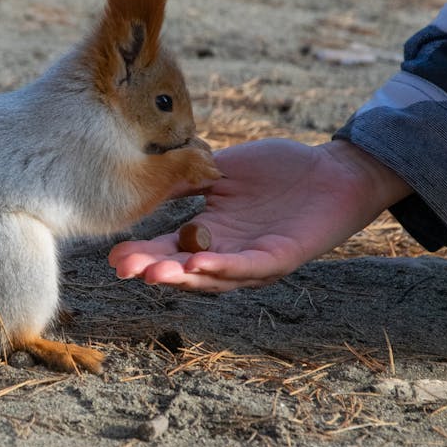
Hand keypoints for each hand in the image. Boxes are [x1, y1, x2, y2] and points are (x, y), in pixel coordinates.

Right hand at [108, 138, 412, 291]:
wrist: (333, 169)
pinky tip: (197, 264)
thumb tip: (144, 177)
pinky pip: (248, 267)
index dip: (142, 254)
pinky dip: (222, 268)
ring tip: (153, 273)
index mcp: (210, 231)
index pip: (169, 248)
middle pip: (184, 269)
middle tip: (125, 269)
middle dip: (154, 270)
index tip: (113, 256)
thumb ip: (187, 179)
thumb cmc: (280, 169)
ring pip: (213, 277)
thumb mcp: (222, 170)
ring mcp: (254, 258)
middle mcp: (227, 251)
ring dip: (182, 277)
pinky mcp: (281, 256)